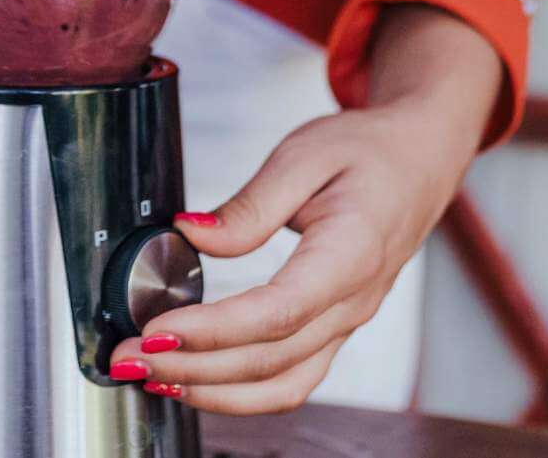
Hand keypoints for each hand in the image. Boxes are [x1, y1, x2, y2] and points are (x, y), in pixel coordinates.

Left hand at [108, 4, 502, 412]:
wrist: (419, 162)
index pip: (278, 312)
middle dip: (193, 367)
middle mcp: (353, 302)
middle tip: (128, 358)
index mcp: (351, 254)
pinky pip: (290, 380)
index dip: (214, 330)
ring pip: (281, 385)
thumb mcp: (305, 153)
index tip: (158, 330)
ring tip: (151, 378)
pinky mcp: (333, 330)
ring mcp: (346, 324)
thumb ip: (250, 204)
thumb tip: (190, 234)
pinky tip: (193, 381)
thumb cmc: (368, 152)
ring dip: (212, 392)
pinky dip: (239, 393)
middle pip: (270, 359)